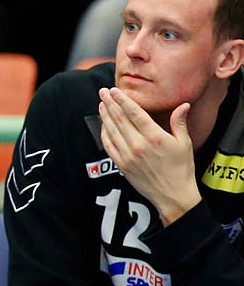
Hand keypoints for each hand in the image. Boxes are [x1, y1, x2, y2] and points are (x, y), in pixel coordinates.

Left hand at [100, 87, 202, 223]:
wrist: (173, 195)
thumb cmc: (181, 169)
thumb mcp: (184, 144)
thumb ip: (179, 122)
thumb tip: (184, 105)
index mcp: (155, 137)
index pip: (134, 113)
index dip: (123, 100)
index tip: (114, 90)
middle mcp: (139, 145)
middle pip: (119, 119)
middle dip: (110, 103)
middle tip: (103, 91)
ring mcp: (128, 155)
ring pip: (111, 130)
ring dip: (105, 115)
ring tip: (101, 104)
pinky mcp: (121, 164)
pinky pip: (108, 145)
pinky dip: (104, 132)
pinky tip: (103, 124)